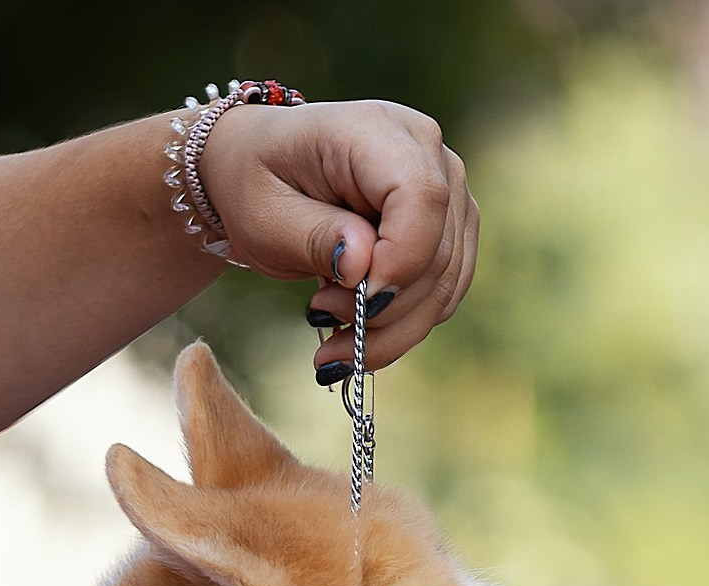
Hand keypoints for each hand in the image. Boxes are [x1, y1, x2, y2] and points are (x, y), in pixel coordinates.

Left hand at [196, 100, 478, 377]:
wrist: (261, 168)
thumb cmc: (258, 181)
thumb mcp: (263, 213)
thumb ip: (315, 237)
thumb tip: (365, 266)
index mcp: (375, 129)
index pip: (421, 196)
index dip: (401, 258)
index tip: (356, 298)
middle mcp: (425, 151)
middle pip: (438, 250)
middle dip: (384, 307)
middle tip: (321, 317)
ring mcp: (447, 188)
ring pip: (446, 281)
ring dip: (392, 326)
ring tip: (333, 334)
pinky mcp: (450, 227)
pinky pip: (443, 291)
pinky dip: (402, 324)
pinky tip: (355, 330)